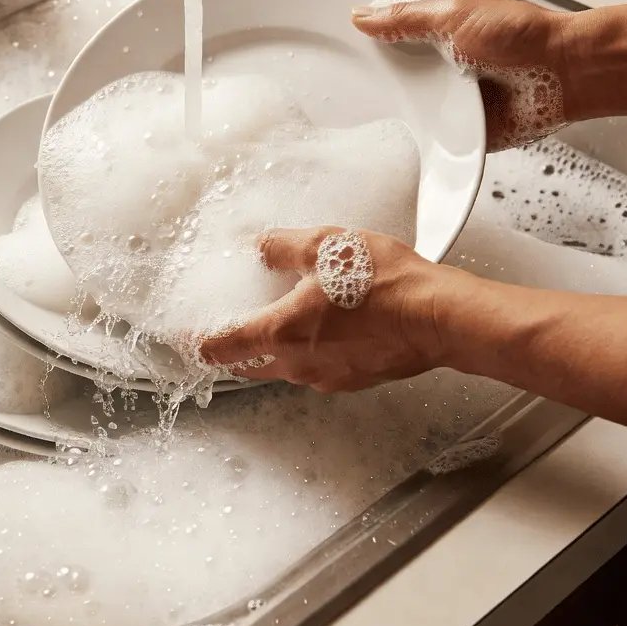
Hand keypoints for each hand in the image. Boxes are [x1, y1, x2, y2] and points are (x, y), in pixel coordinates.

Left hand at [199, 227, 446, 392]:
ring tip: (283, 318)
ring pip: (285, 368)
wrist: (439, 316)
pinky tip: (326, 327)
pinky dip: (311, 351)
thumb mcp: (325, 245)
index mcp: (281, 334)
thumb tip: (261, 246)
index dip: (198, 343)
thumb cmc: (386, 284)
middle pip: (249, 366)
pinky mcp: (355, 380)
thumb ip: (283, 246)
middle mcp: (299, 364)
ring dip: (276, 348)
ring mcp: (328, 377)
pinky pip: (319, 368)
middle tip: (228, 328)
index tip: (187, 337)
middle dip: (234, 349)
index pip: (222, 349)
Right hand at [352, 0, 570, 151]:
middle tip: (341, 92)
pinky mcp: (463, 133)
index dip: (367, 49)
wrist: (565, 74)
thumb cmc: (522, 36)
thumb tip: (362, 16)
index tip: (336, 53)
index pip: (392, 44)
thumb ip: (406, 18)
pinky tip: (398, 144)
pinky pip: (434, 142)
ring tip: (362, 122)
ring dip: (398, 117)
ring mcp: (453, 104)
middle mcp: (443, 71)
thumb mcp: (453, 16)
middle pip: (395, 82)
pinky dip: (421, 143)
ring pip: (411, 114)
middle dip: (375, 88)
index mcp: (439, 38)